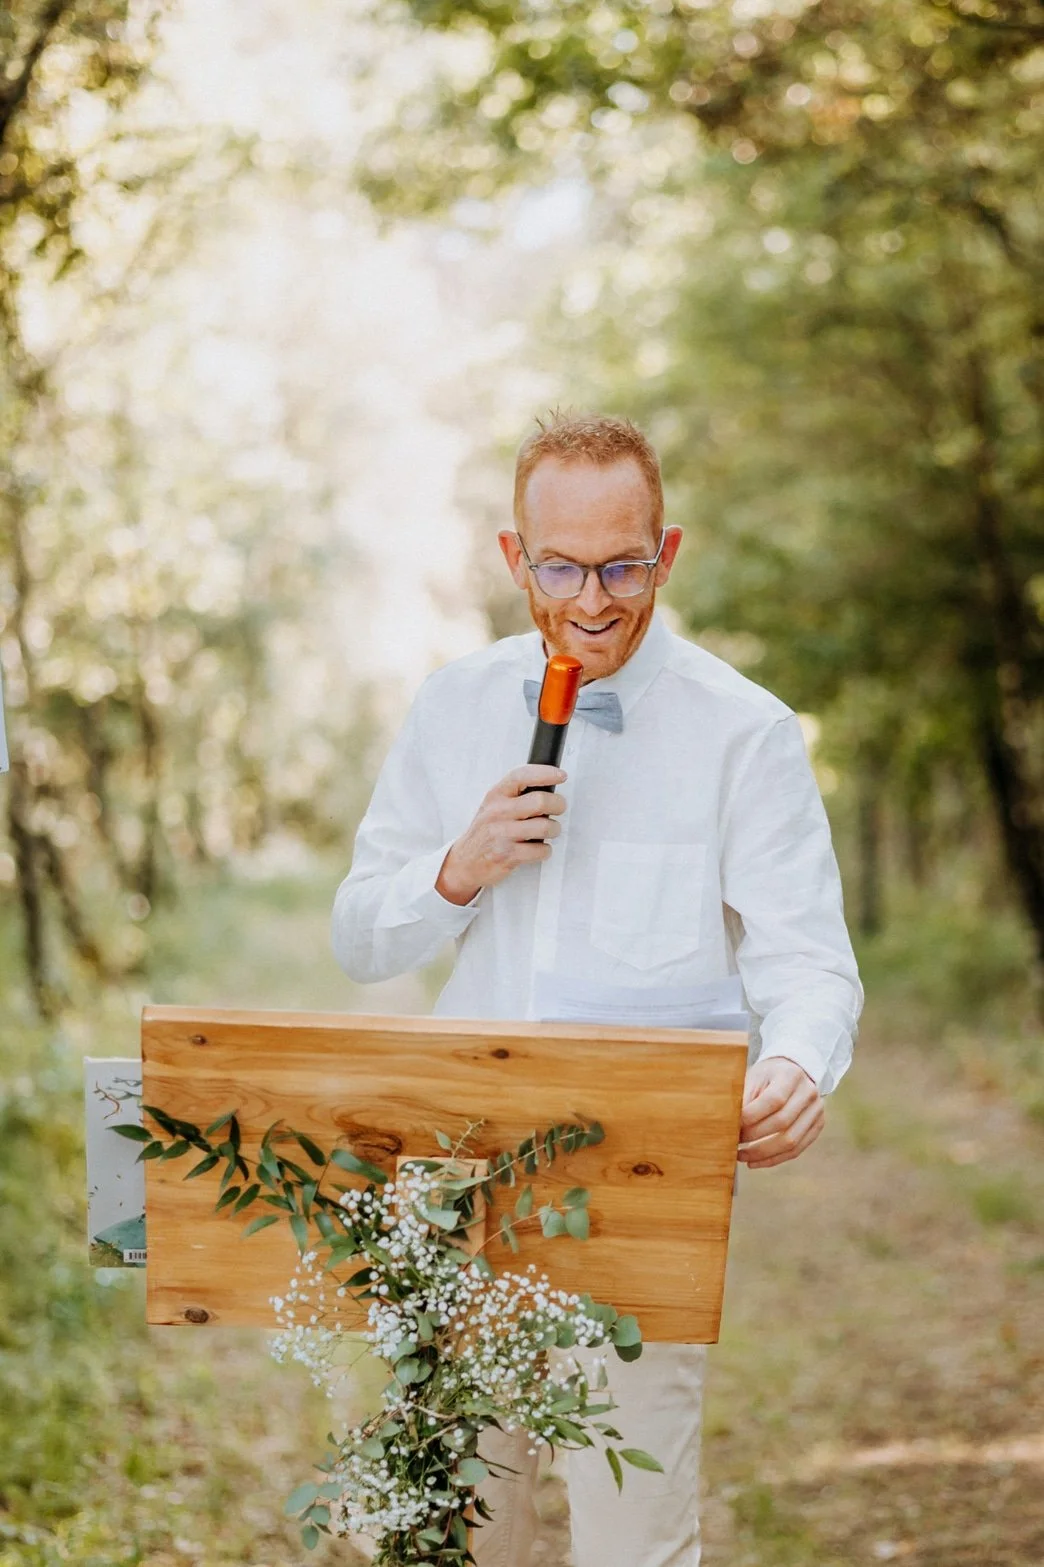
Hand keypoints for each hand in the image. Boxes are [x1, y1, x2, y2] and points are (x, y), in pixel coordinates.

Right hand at [435, 765, 566, 905]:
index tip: (561, 776)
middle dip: (558, 805)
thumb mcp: (493, 805)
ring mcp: (501, 834)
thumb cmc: (485, 831)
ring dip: (554, 829)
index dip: (544, 773)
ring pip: (545, 827)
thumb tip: (548, 784)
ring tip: (548, 831)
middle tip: (559, 808)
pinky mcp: (507, 855)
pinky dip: (545, 850)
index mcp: (496, 796)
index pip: (521, 776)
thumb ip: (515, 794)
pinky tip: (537, 848)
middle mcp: (497, 812)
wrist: (465, 861)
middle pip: (540, 801)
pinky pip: (541, 850)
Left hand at [736, 1057, 823, 1169]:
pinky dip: (773, 1159)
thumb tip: (729, 1124)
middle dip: (754, 1136)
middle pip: (782, 1122)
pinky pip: (796, 1150)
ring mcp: (817, 1111)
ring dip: (763, 1153)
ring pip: (791, 1141)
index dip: (752, 1116)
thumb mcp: (754, 1078)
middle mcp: (809, 1093)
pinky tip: (755, 1161)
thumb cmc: (767, 1076)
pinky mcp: (817, 1127)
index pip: (774, 1100)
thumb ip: (744, 1099)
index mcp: (791, 1075)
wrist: (792, 1072)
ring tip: (741, 1155)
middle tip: (734, 1142)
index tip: (733, 1125)